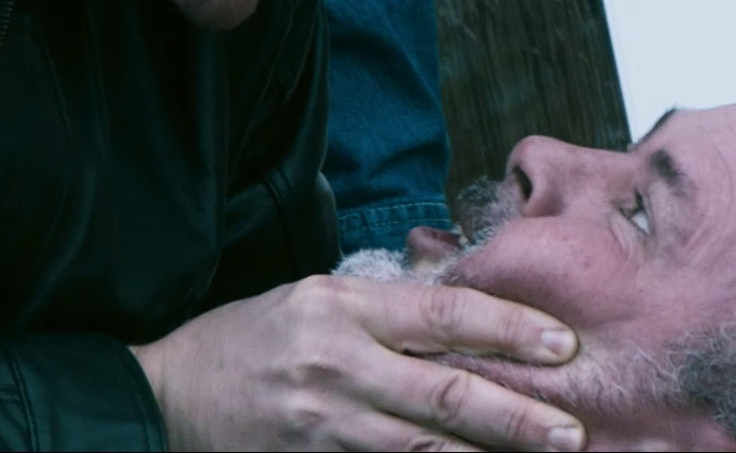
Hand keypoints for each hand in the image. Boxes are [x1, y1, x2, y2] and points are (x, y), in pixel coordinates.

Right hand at [129, 275, 585, 450]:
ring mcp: (320, 424)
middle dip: (516, 415)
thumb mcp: (315, 298)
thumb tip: (471, 305)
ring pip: (421, 450)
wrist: (163, 397)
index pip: (441, 314)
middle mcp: (334, 364)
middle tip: (572, 431)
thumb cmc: (250, 339)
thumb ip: (387, 306)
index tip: (563, 344)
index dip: (507, 329)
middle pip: (443, 394)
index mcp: (340, 306)